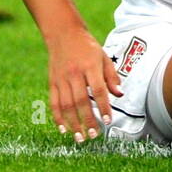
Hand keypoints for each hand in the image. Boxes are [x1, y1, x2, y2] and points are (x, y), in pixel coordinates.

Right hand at [46, 28, 122, 142]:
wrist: (63, 34)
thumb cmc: (88, 47)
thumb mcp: (104, 57)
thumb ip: (111, 77)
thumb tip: (120, 95)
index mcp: (90, 67)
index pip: (98, 90)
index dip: (103, 106)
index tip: (107, 121)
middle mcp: (74, 74)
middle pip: (81, 101)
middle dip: (87, 120)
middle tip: (94, 135)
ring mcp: (61, 78)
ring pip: (66, 105)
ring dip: (73, 123)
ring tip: (80, 137)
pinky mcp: (52, 82)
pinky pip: (53, 102)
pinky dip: (58, 117)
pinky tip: (64, 129)